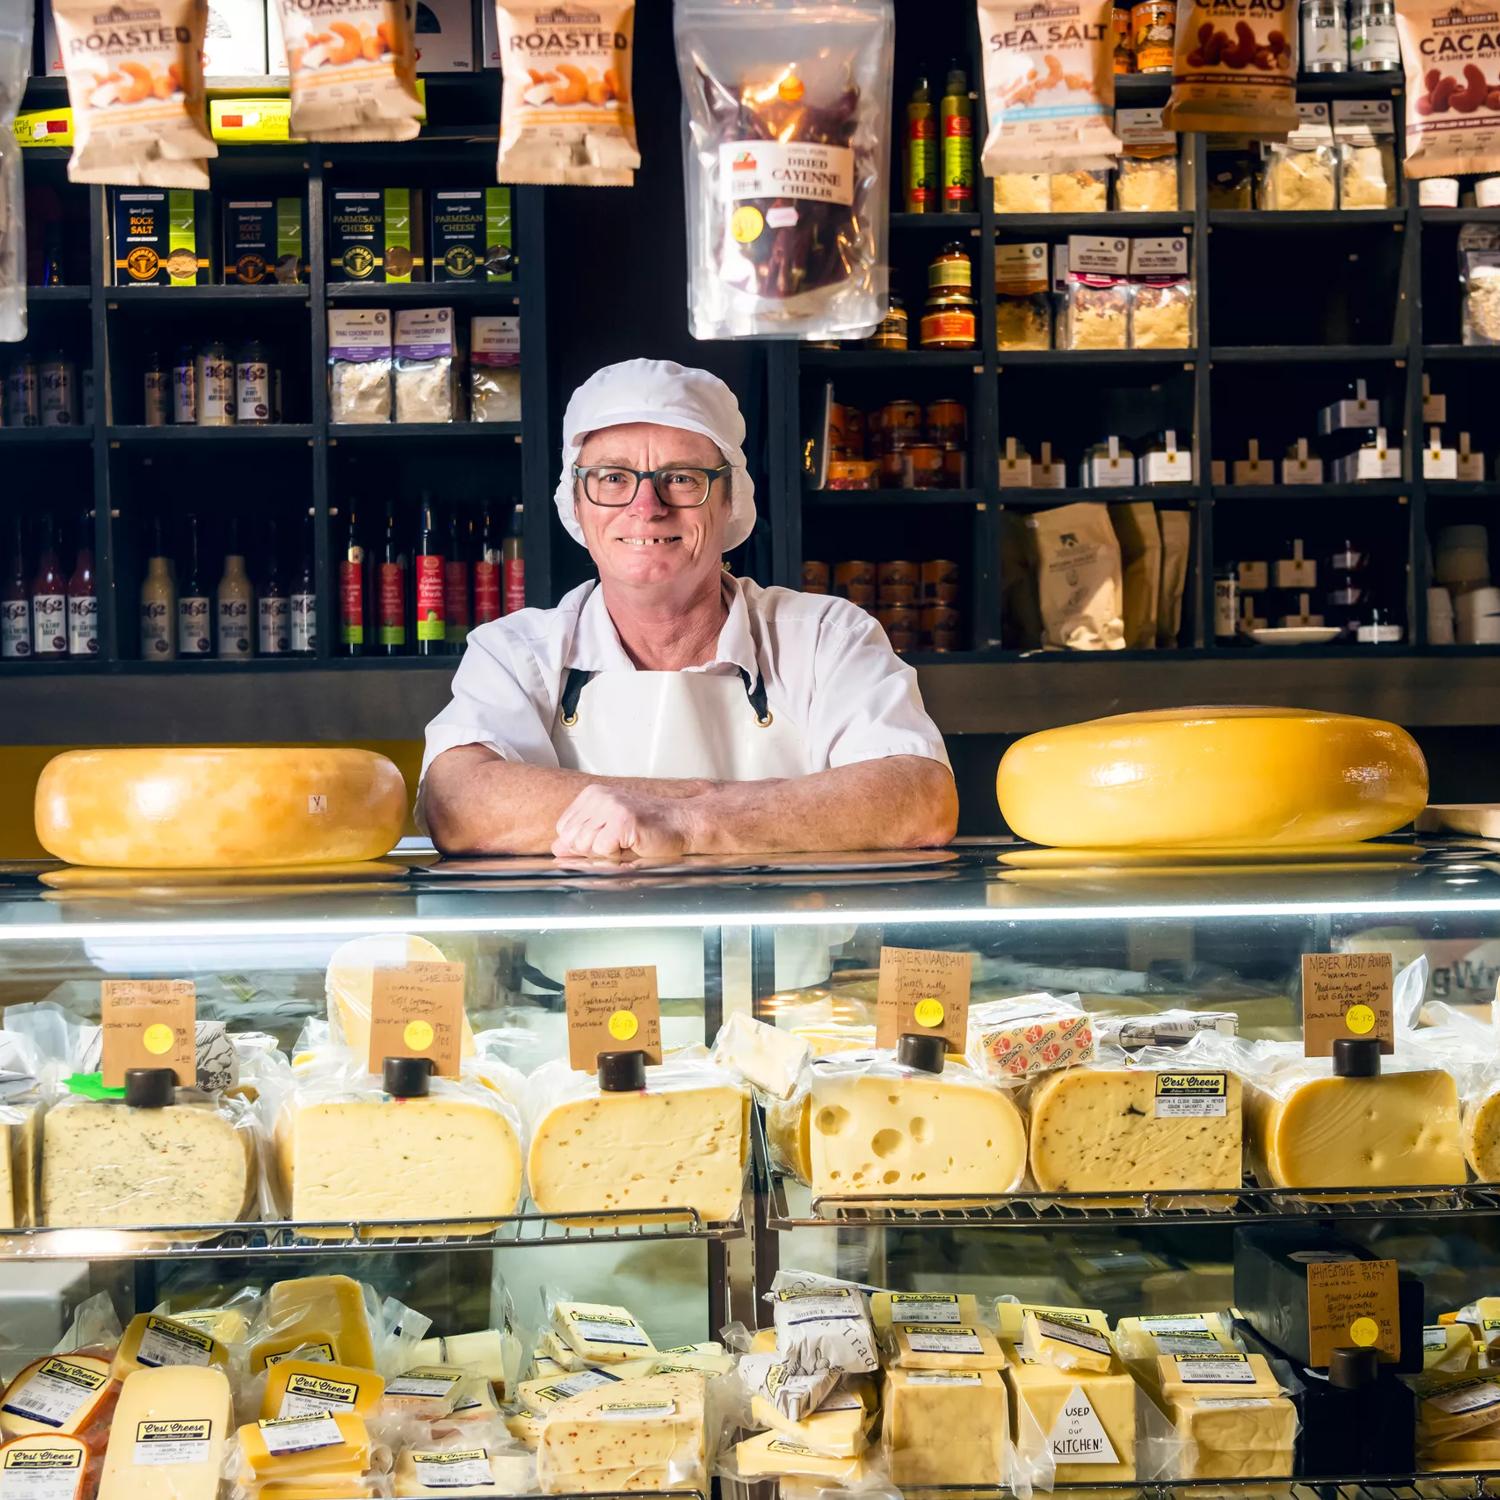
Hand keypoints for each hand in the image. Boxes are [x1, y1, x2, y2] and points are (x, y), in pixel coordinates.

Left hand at [552, 784, 695, 859]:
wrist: (682, 824)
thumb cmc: (650, 829)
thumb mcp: (609, 831)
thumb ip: (582, 839)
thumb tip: (557, 849)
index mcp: (592, 795)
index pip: (563, 830)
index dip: (583, 845)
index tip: (608, 839)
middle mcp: (598, 796)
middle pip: (571, 840)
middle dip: (593, 851)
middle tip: (619, 843)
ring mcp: (610, 806)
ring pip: (584, 846)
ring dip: (606, 854)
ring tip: (626, 843)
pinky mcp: (622, 819)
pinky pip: (602, 850)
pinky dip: (617, 856)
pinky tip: (633, 844)